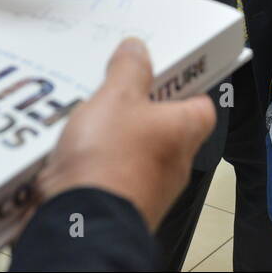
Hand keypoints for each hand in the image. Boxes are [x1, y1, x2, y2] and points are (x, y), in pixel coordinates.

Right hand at [31, 38, 215, 231]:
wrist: (80, 222)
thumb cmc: (110, 163)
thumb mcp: (116, 97)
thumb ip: (129, 70)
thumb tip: (137, 51)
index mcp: (185, 130)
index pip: (200, 102)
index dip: (183, 84)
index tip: (162, 70)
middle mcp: (174, 162)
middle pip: (162, 125)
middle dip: (136, 107)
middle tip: (114, 89)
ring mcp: (149, 187)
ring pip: (134, 150)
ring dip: (111, 135)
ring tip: (86, 116)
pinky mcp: (121, 203)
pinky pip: (111, 173)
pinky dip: (94, 160)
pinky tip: (71, 148)